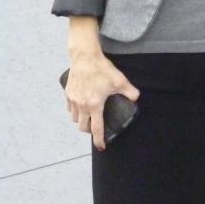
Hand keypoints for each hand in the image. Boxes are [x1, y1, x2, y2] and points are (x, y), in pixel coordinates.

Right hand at [65, 20, 139, 150]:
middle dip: (89, 130)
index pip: (96, 128)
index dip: (99, 140)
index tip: (101, 147)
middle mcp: (82, 105)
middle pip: (82, 127)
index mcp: (94, 105)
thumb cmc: (102, 68)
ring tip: (88, 117)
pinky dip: (74, 111)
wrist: (85, 56)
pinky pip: (69, 108)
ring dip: (81, 121)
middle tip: (96, 128)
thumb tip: (136, 99)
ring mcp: (73, 100)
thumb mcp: (120, 80)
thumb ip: (130, 91)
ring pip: (74, 118)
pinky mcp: (68, 93)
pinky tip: (80, 106)